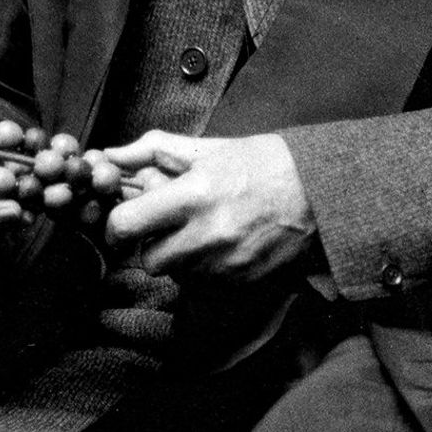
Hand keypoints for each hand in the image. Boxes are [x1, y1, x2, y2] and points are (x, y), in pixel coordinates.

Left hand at [103, 130, 315, 281]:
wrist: (320, 192)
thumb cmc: (263, 163)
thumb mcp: (208, 148)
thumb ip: (153, 150)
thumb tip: (111, 155)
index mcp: (195, 194)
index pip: (127, 223)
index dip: (116, 224)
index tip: (123, 221)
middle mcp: (207, 234)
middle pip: (148, 259)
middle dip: (150, 244)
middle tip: (166, 226)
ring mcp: (226, 263)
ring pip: (175, 274)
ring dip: (178, 257)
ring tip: (202, 231)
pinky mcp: (241, 282)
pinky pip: (204, 283)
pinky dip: (205, 267)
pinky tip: (224, 243)